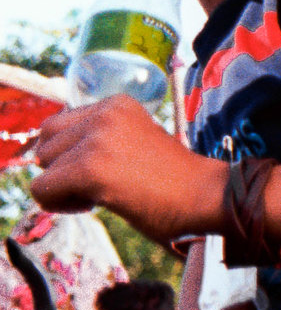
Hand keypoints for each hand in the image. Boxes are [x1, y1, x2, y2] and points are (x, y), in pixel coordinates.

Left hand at [30, 97, 223, 245]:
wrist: (208, 197)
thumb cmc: (175, 180)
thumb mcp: (133, 142)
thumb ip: (98, 139)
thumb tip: (43, 154)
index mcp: (116, 104)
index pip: (60, 126)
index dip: (73, 155)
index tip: (106, 171)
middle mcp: (104, 113)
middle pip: (46, 142)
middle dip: (63, 168)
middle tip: (99, 184)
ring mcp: (97, 139)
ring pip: (43, 166)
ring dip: (64, 187)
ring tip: (102, 194)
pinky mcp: (90, 167)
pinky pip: (43, 190)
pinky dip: (60, 204)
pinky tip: (94, 205)